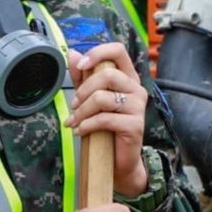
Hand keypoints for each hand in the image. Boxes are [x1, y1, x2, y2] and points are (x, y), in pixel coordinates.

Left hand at [65, 43, 147, 197]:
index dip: (98, 53)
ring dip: (82, 111)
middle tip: (74, 105)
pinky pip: (104, 119)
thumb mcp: (91, 97)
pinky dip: (86, 125)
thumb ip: (83, 76)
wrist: (117, 160)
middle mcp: (136, 89)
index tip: (81, 65)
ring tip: (75, 120)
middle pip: (107, 75)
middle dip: (83, 90)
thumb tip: (72, 53)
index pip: (118, 51)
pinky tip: (80, 131)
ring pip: (102, 98)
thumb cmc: (105, 127)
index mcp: (127, 77)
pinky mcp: (135, 125)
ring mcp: (138, 107)